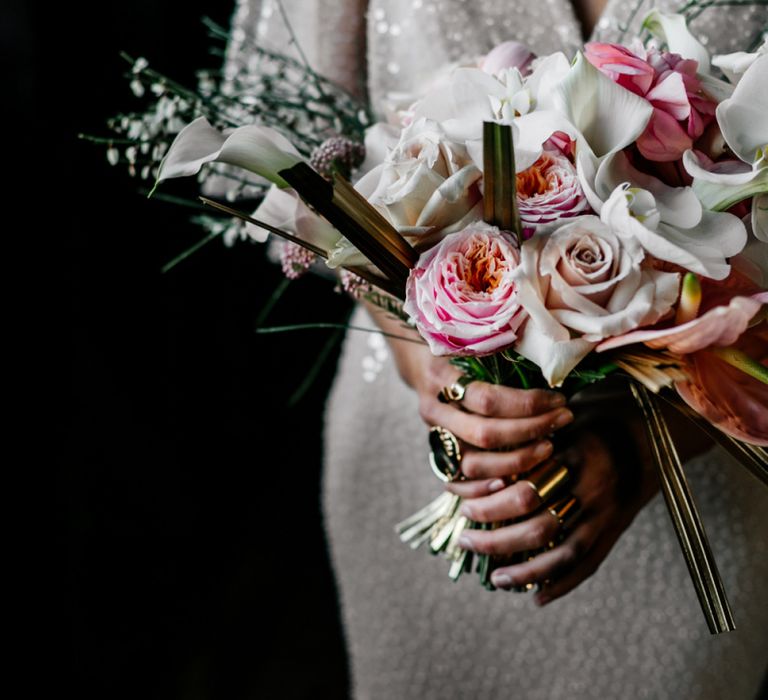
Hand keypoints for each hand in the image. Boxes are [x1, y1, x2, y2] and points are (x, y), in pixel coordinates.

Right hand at [412, 352, 574, 477]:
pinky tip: (513, 481)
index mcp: (440, 377)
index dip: (527, 404)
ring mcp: (433, 436)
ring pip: (473, 464)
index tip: (558, 399)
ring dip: (517, 461)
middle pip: (484, 434)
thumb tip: (552, 364)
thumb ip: (501, 352)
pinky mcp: (436, 456)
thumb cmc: (456, 349)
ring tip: (548, 447)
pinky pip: (457, 484)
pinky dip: (485, 489)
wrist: (421, 363)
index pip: (487, 399)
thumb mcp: (472, 341)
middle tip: (563, 420)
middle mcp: (434, 410)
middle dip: (530, 431)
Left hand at [445, 424, 657, 604]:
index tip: (462, 504)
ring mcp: (606, 511)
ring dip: (525, 570)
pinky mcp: (616, 528)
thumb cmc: (589, 423)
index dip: (490, 500)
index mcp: (572, 452)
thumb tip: (471, 466)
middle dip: (498, 538)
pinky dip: (562, 584)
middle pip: (538, 523)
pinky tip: (536, 597)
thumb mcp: (556, 423)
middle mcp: (591, 484)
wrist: (648, 432)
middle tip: (466, 539)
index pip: (524, 484)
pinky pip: (590, 563)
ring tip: (496, 578)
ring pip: (562, 550)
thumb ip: (524, 444)